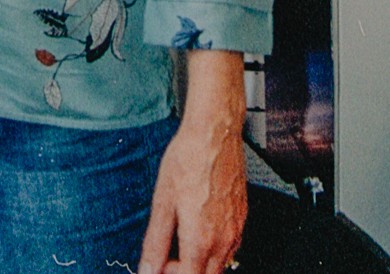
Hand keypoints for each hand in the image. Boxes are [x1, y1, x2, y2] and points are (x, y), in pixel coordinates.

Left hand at [138, 53, 245, 273]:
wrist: (215, 131)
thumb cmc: (189, 157)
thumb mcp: (163, 200)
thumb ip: (155, 242)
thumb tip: (147, 269)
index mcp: (201, 240)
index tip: (157, 264)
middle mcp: (224, 241)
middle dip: (185, 272)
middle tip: (167, 257)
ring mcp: (236, 230)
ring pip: (220, 266)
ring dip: (200, 263)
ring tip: (181, 240)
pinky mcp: (242, 218)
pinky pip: (230, 248)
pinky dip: (214, 249)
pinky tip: (200, 228)